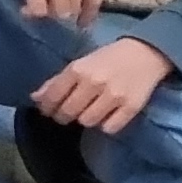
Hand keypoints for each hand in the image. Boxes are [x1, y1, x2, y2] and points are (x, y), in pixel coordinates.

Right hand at [0, 0, 104, 25]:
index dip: (89, 16)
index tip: (80, 25)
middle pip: (75, 8)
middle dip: (62, 15)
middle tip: (46, 12)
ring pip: (60, 12)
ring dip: (47, 15)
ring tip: (33, 9)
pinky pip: (40, 10)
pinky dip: (32, 14)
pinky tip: (23, 9)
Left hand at [30, 36, 174, 135]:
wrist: (145, 54)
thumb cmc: (108, 58)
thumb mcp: (80, 63)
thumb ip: (58, 81)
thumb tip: (35, 98)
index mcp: (78, 69)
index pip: (53, 96)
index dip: (46, 107)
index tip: (47, 110)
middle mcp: (94, 83)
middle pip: (68, 111)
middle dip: (62, 116)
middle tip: (65, 115)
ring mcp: (114, 96)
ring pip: (87, 121)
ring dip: (84, 119)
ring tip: (87, 112)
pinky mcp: (131, 108)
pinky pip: (110, 128)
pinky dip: (105, 125)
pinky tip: (105, 116)